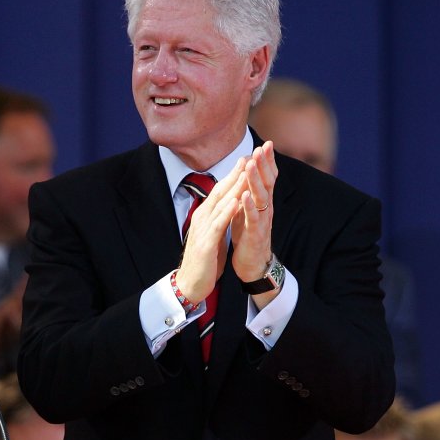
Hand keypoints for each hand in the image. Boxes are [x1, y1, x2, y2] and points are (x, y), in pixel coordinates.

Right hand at [175, 157, 248, 302]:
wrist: (191, 283)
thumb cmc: (205, 260)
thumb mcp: (213, 234)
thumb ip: (220, 219)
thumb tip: (229, 205)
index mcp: (205, 216)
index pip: (220, 191)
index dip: (233, 175)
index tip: (246, 159)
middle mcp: (202, 218)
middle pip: (220, 192)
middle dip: (235, 174)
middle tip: (248, 156)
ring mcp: (203, 230)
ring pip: (220, 204)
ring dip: (233, 187)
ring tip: (245, 172)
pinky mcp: (206, 243)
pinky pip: (218, 224)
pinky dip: (227, 211)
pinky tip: (236, 201)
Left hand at [231, 142, 277, 301]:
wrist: (252, 264)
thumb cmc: (248, 235)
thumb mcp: (248, 210)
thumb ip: (250, 193)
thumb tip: (247, 173)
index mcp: (262, 203)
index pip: (267, 178)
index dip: (267, 162)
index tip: (266, 144)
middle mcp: (265, 209)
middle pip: (267, 183)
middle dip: (264, 165)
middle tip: (263, 147)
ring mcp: (262, 221)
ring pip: (260, 198)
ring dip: (255, 180)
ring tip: (251, 165)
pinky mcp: (254, 234)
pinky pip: (252, 218)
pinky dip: (248, 206)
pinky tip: (244, 195)